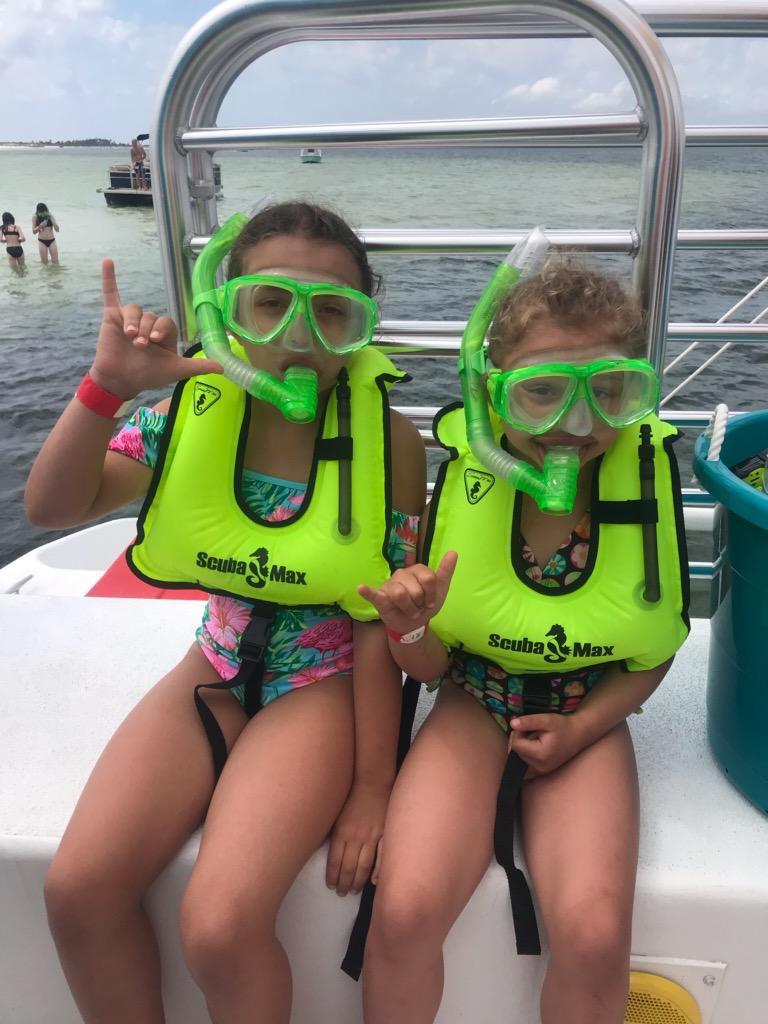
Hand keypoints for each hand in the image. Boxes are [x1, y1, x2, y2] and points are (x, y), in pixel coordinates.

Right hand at [89, 259, 221, 398]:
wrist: (120, 380)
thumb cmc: (148, 375)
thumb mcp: (175, 370)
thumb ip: (197, 366)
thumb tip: (223, 368)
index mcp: (164, 334)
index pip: (166, 322)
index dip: (161, 328)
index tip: (155, 340)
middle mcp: (148, 324)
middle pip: (151, 316)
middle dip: (145, 330)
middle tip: (140, 345)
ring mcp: (129, 318)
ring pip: (134, 310)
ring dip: (133, 322)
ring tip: (129, 336)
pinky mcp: (112, 317)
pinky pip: (111, 294)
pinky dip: (109, 278)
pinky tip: (108, 262)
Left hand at [326, 779, 390, 895]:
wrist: (372, 782)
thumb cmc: (352, 796)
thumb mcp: (335, 813)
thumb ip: (332, 833)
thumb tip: (324, 849)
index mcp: (341, 832)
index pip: (334, 861)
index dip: (332, 875)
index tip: (330, 885)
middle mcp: (355, 837)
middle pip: (348, 867)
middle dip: (344, 883)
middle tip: (341, 893)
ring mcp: (371, 837)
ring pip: (363, 866)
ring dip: (357, 881)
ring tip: (353, 891)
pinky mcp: (384, 835)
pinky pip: (381, 857)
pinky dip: (377, 871)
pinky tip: (373, 882)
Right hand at [357, 551, 457, 636]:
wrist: (414, 625)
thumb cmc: (425, 605)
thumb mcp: (440, 591)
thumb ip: (445, 572)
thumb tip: (453, 552)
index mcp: (417, 570)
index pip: (428, 579)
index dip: (431, 595)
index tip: (430, 602)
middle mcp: (403, 574)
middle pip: (416, 589)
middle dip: (420, 604)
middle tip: (418, 608)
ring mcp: (390, 584)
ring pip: (400, 595)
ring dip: (408, 608)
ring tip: (408, 611)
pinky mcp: (380, 597)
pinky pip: (373, 593)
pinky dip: (367, 591)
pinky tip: (361, 588)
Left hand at [507, 713, 587, 776]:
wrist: (578, 735)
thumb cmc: (563, 726)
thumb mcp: (546, 719)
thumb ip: (529, 721)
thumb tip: (512, 724)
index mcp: (540, 754)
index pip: (515, 745)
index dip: (517, 733)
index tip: (527, 726)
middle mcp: (539, 767)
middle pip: (517, 752)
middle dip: (520, 740)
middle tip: (533, 732)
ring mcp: (541, 772)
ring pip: (519, 758)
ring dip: (523, 748)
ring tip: (536, 739)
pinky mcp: (542, 772)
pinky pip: (525, 768)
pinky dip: (525, 757)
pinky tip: (533, 748)